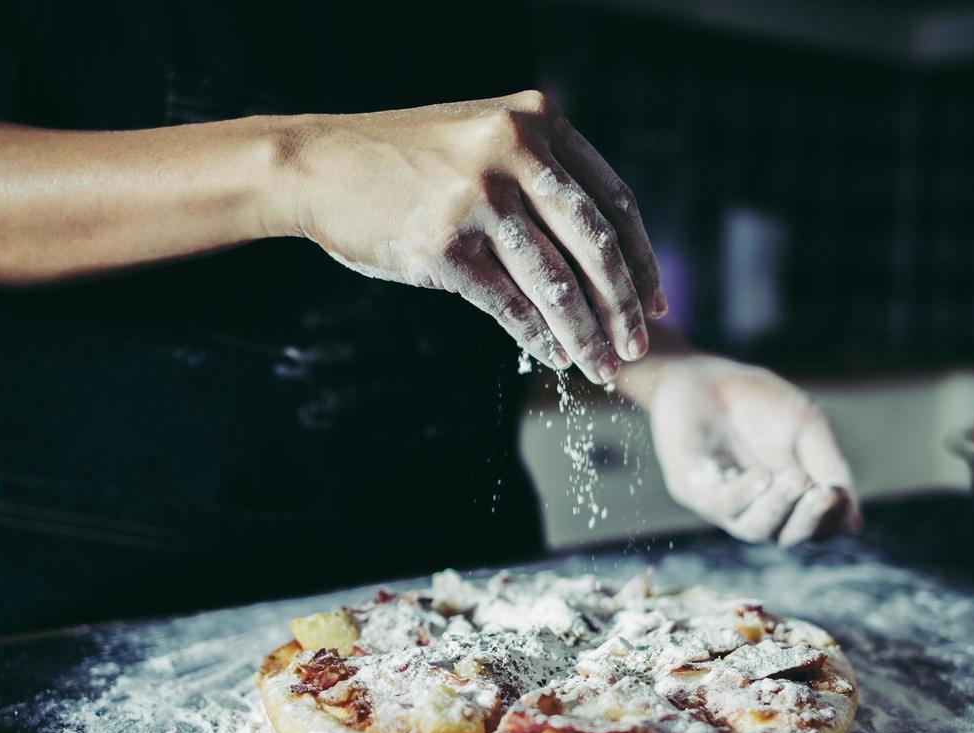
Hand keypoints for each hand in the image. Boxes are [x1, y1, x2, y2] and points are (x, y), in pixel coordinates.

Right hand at [280, 91, 666, 383]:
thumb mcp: (483, 138)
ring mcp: (478, 199)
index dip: (641, 259)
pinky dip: (539, 336)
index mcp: (536, 123)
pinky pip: (508, 303)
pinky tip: (556, 357)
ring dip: (586, 333)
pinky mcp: (444, 245)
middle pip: (595, 245)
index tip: (655, 302)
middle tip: (637, 346)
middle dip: (623, 306)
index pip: (612, 201)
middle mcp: (513, 153)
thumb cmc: (407, 162)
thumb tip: (602, 252)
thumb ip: (540, 174)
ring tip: (601, 366)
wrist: (318, 165)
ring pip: (555, 282)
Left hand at [650, 357, 861, 546]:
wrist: (706, 376)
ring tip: (796, 479)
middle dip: (808, 520)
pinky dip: (745, 494)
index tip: (837, 495)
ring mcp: (724, 502)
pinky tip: (762, 476)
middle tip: (823, 495)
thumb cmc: (758, 403)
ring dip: (779, 507)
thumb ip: (829, 469)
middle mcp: (756, 508)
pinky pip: (721, 504)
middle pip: (785, 536)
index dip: (829, 520)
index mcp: (788, 499)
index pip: (814, 528)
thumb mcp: (807, 429)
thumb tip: (854, 520)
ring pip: (754, 529)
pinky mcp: (692, 490)